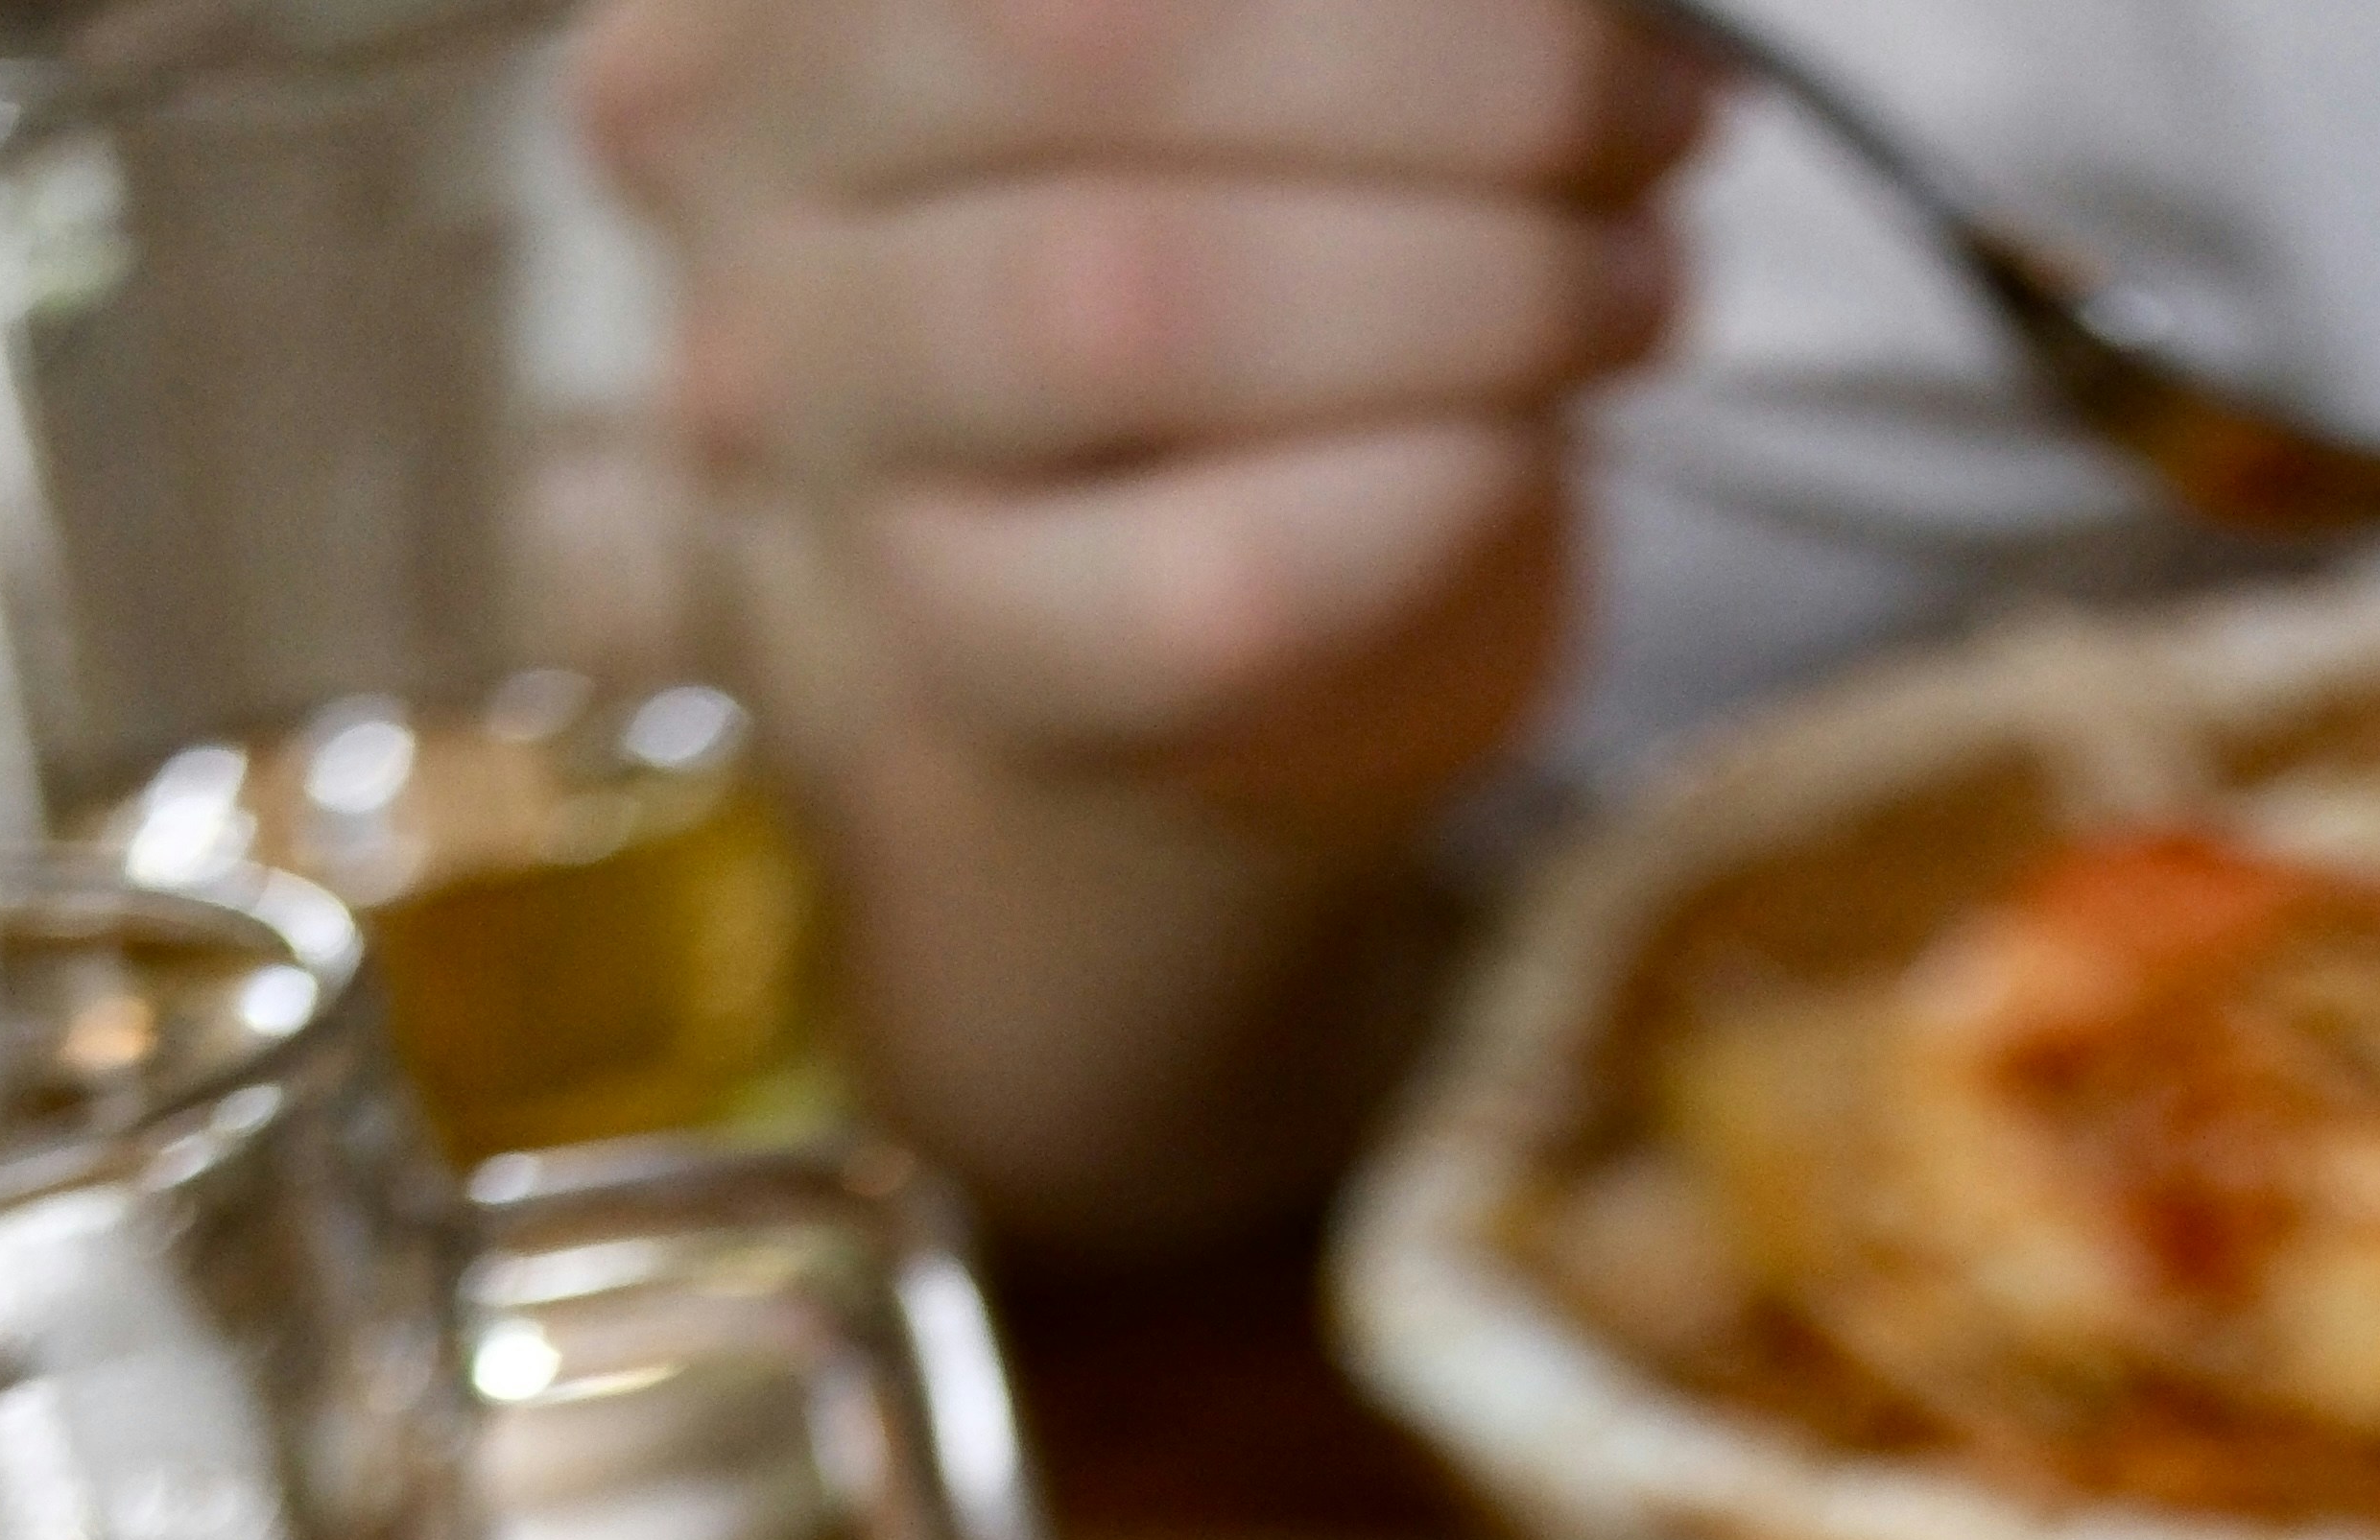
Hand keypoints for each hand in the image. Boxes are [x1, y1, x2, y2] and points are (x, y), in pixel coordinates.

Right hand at [579, 0, 1712, 835]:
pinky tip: (1521, 455)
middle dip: (1450, 66)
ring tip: (1627, 282)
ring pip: (1133, 294)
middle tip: (1647, 113)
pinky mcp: (951, 638)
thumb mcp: (1260, 37)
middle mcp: (732, 130)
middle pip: (1089, 32)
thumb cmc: (1236, 219)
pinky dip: (1424, 495)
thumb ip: (1328, 5)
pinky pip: (1212, 572)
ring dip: (1463, 280)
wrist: (1181, 589)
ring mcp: (805, 401)